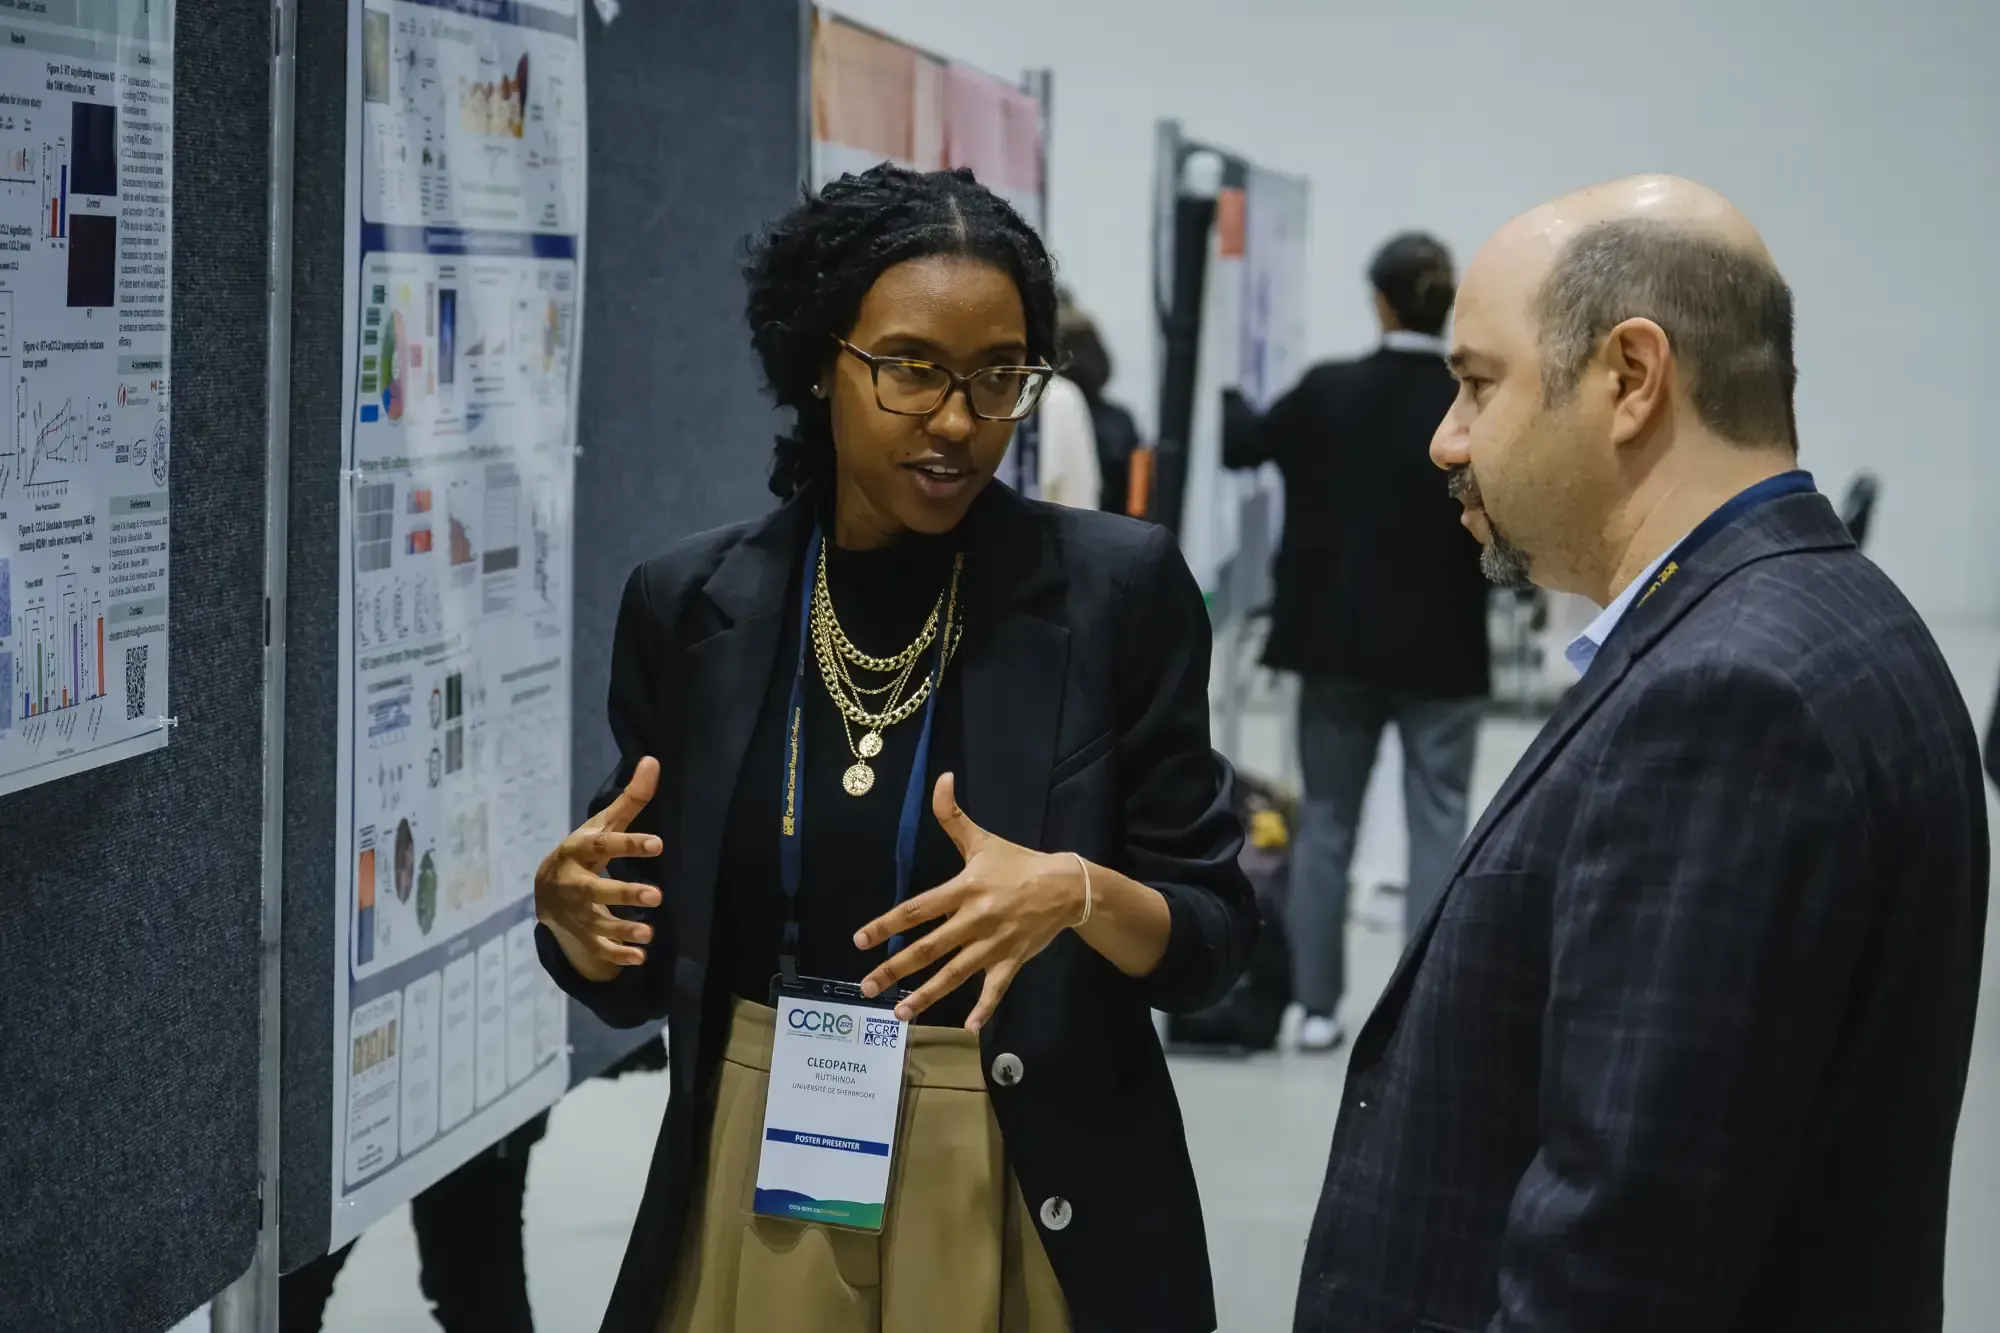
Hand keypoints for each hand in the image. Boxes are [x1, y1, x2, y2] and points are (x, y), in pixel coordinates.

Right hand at [534, 757, 663, 972]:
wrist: (545, 892)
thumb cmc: (585, 852)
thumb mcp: (602, 825)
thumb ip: (631, 800)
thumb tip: (654, 761)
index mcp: (578, 851)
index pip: (603, 846)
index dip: (629, 845)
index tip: (658, 844)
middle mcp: (574, 883)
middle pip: (596, 889)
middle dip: (625, 893)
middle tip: (657, 895)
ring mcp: (576, 912)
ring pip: (597, 924)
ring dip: (623, 929)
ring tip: (650, 933)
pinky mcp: (582, 935)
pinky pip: (598, 949)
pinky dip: (617, 956)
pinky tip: (640, 957)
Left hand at [854, 772, 1084, 1030]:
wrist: (1066, 885)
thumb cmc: (1017, 863)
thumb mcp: (982, 840)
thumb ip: (953, 816)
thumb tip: (940, 778)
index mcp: (964, 889)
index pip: (916, 909)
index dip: (887, 925)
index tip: (860, 940)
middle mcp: (975, 919)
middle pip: (929, 948)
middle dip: (896, 968)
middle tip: (867, 986)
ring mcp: (994, 943)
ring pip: (955, 973)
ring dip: (927, 995)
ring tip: (900, 1012)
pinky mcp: (1012, 960)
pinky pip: (996, 988)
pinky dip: (984, 1008)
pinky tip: (968, 1027)